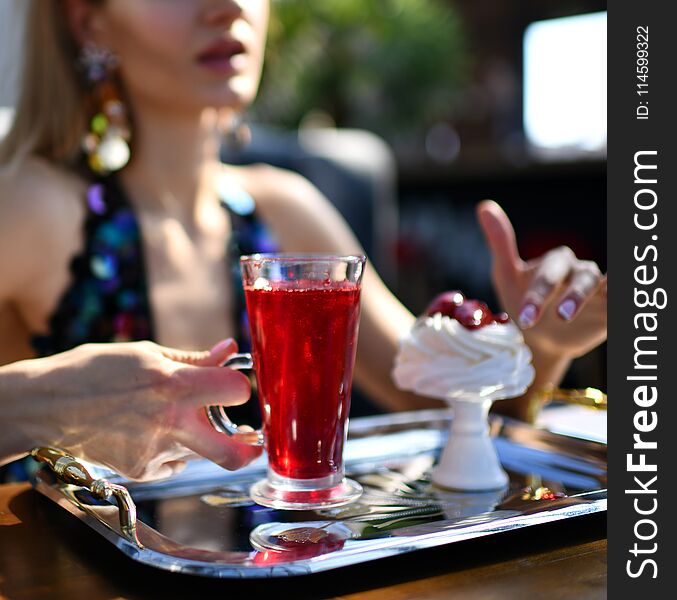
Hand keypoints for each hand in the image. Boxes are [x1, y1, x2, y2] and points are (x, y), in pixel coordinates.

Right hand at [12, 340, 261, 479]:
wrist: (45, 406)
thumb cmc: (95, 370)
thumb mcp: (146, 354)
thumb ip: (193, 359)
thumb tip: (229, 350)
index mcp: (175, 385)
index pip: (236, 390)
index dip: (241, 387)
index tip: (235, 387)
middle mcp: (170, 423)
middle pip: (233, 453)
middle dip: (249, 449)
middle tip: (252, 440)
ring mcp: (155, 452)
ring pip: (200, 454)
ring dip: (198, 439)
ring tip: (168, 419)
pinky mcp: (141, 472)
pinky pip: (173, 464)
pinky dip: (171, 451)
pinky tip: (147, 433)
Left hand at [477, 200, 606, 359]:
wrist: (535, 337)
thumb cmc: (520, 300)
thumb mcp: (506, 274)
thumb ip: (501, 242)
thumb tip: (484, 206)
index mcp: (556, 262)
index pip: (550, 274)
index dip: (538, 295)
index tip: (525, 317)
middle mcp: (580, 272)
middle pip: (583, 277)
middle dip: (573, 296)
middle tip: (561, 317)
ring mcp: (597, 291)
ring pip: (604, 286)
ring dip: (597, 299)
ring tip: (586, 316)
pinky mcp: (608, 311)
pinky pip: (618, 303)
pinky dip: (619, 302)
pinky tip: (617, 307)